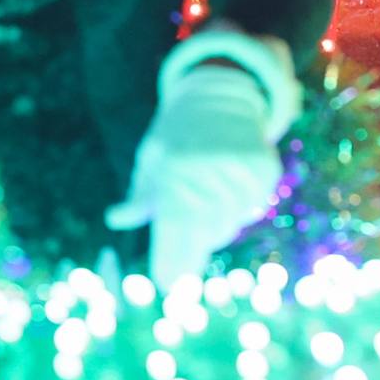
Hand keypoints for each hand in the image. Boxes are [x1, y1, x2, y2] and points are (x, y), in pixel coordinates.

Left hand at [107, 58, 283, 285]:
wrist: (219, 96)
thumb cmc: (176, 135)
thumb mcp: (150, 159)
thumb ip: (139, 193)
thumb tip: (115, 218)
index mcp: (174, 167)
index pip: (173, 225)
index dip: (170, 259)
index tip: (166, 284)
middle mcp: (209, 168)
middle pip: (202, 232)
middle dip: (189, 256)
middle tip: (180, 275)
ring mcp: (240, 167)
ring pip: (229, 222)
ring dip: (215, 230)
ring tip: (201, 223)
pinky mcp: (264, 167)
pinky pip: (252, 206)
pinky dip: (239, 210)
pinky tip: (227, 200)